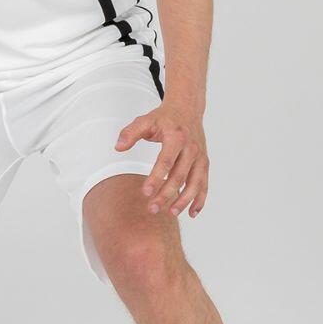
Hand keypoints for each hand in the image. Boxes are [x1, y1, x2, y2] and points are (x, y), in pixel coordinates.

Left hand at [114, 101, 208, 217]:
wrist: (188, 110)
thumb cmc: (164, 119)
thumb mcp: (145, 121)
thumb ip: (130, 133)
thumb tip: (118, 147)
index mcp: (176, 137)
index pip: (165, 161)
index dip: (156, 178)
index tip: (145, 192)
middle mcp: (191, 148)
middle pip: (179, 176)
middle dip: (166, 194)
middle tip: (152, 209)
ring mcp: (200, 157)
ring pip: (195, 183)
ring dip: (184, 200)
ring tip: (171, 213)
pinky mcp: (205, 163)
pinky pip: (204, 184)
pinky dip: (200, 199)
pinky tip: (192, 213)